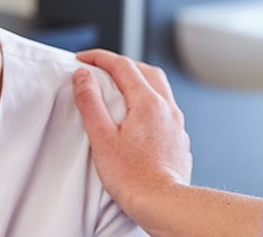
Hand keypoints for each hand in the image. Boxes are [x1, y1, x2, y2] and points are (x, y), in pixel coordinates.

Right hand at [73, 49, 192, 223]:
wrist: (163, 203)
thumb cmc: (133, 177)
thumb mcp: (102, 137)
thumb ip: (91, 102)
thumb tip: (83, 76)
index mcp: (147, 102)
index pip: (122, 65)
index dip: (99, 58)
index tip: (83, 58)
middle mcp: (166, 107)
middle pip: (145, 70)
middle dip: (122, 64)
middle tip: (101, 67)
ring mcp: (176, 122)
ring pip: (159, 87)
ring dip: (139, 79)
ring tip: (120, 86)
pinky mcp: (179, 138)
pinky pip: (165, 107)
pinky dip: (150, 100)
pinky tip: (139, 115)